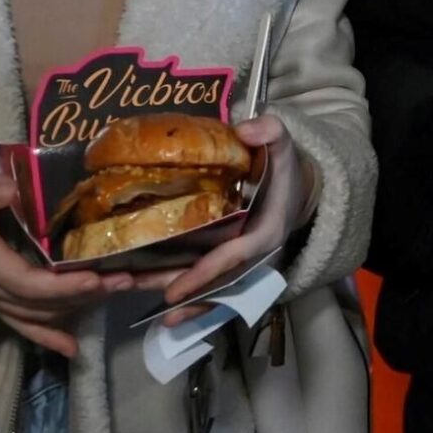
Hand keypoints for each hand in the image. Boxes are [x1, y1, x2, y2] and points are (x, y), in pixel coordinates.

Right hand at [0, 165, 132, 355]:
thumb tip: (10, 189)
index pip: (27, 284)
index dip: (63, 286)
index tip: (96, 277)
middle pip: (40, 304)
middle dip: (85, 295)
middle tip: (126, 280)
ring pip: (37, 316)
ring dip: (77, 308)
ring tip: (117, 292)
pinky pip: (22, 325)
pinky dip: (48, 337)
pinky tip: (72, 349)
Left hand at [153, 116, 315, 326]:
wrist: (296, 188)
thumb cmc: (284, 169)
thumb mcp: (284, 145)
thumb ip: (271, 132)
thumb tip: (246, 130)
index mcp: (266, 233)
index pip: (234, 257)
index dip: (205, 274)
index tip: (176, 290)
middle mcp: (253, 257)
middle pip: (214, 281)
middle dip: (178, 290)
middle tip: (139, 294)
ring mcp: (241, 264)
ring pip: (207, 286)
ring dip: (172, 294)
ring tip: (135, 297)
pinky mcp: (230, 264)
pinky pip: (208, 284)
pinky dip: (186, 296)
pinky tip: (155, 302)